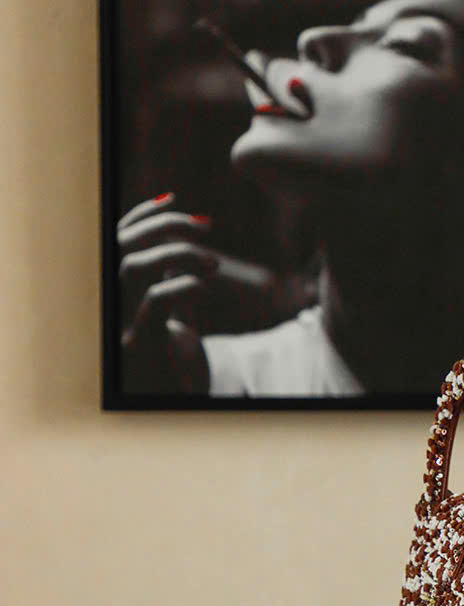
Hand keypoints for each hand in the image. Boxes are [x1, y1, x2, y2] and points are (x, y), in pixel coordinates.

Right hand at [118, 193, 214, 392]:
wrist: (173, 406)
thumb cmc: (173, 358)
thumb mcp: (169, 309)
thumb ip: (167, 273)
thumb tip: (186, 228)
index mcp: (111, 293)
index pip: (114, 238)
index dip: (141, 214)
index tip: (175, 199)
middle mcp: (106, 307)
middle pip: (120, 246)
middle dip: (164, 226)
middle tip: (206, 227)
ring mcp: (118, 327)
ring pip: (132, 268)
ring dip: (176, 253)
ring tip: (214, 263)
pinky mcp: (141, 349)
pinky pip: (154, 304)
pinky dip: (181, 286)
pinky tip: (203, 286)